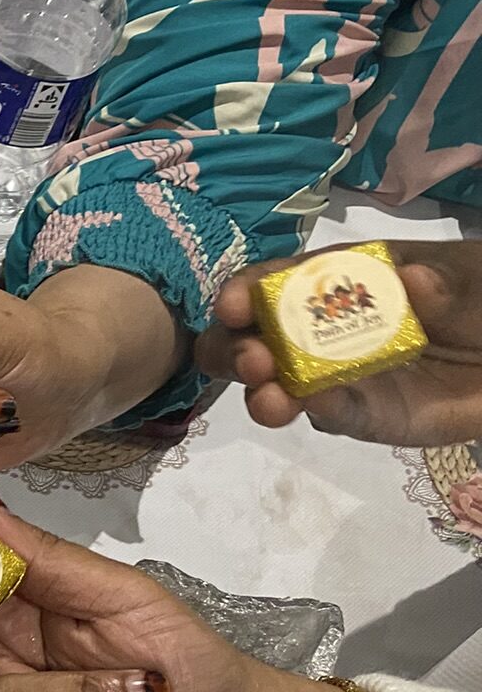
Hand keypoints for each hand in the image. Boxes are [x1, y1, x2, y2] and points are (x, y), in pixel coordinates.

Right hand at [196, 238, 481, 442]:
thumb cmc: (480, 298)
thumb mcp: (470, 277)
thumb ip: (445, 282)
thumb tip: (412, 279)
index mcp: (336, 279)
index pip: (273, 282)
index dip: (244, 292)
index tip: (234, 306)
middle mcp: (319, 330)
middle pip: (251, 341)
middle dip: (235, 350)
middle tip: (253, 360)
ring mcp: (334, 376)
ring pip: (276, 387)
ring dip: (264, 392)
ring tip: (271, 399)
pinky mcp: (361, 415)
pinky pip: (331, 415)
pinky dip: (319, 410)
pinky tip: (315, 406)